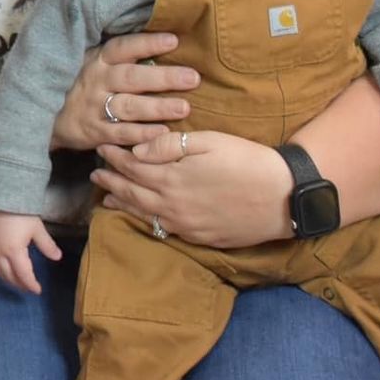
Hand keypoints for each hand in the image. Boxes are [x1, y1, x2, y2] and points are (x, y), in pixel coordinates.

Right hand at [0, 208, 59, 294]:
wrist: (0, 194)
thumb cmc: (20, 212)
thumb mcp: (37, 229)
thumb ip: (47, 245)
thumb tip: (57, 257)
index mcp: (14, 252)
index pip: (23, 275)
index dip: (30, 284)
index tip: (37, 290)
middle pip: (8, 274)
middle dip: (18, 283)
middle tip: (25, 287)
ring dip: (3, 276)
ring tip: (10, 279)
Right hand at [52, 33, 197, 151]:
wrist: (47, 116)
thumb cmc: (82, 84)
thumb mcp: (93, 63)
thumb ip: (120, 56)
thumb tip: (165, 40)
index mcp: (97, 60)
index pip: (123, 48)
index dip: (147, 44)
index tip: (174, 41)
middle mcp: (96, 81)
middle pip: (131, 78)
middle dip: (163, 78)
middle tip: (192, 78)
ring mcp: (94, 107)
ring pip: (129, 106)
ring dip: (157, 107)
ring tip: (184, 108)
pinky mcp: (95, 132)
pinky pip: (121, 133)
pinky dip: (142, 134)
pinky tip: (163, 132)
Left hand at [93, 129, 292, 248]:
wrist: (284, 197)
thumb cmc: (247, 161)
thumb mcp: (209, 142)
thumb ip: (169, 146)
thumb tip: (138, 150)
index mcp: (172, 179)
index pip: (133, 167)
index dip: (115, 157)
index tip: (101, 147)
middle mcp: (173, 206)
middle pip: (132, 193)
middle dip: (111, 181)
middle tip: (94, 173)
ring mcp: (186, 225)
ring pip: (145, 215)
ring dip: (123, 204)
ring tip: (105, 198)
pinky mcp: (201, 238)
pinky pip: (165, 230)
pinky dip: (147, 222)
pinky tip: (142, 217)